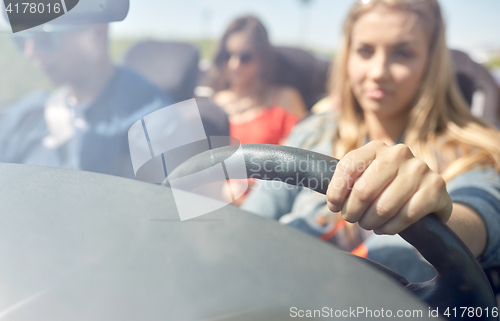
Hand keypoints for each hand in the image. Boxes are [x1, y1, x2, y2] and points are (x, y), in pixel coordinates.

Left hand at [326, 141, 451, 234]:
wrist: (426, 199)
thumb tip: (322, 194)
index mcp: (375, 147)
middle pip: (363, 191)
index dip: (336, 192)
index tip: (334, 206)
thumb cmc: (385, 190)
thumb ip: (346, 182)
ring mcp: (420, 168)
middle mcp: (398, 152)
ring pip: (384, 207)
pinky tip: (386, 227)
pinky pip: (406, 216)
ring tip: (370, 224)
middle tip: (353, 219)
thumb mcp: (364, 179)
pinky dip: (390, 228)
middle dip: (353, 212)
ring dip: (371, 222)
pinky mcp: (436, 188)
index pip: (347, 167)